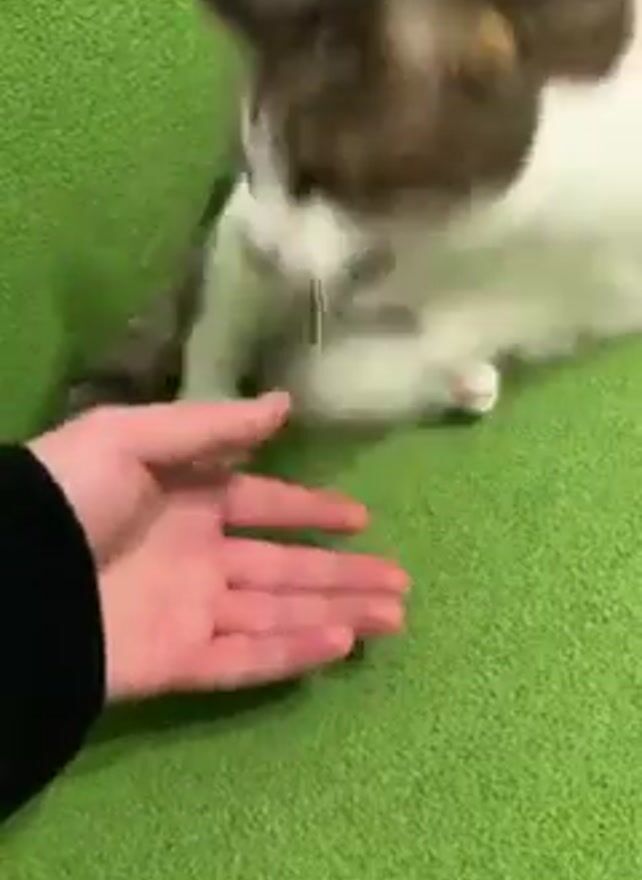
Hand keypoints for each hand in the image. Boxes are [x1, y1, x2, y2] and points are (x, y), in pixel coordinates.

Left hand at [31, 394, 407, 699]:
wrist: (9, 574)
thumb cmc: (69, 494)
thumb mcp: (134, 437)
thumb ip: (212, 426)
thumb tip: (283, 404)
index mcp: (188, 500)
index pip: (264, 507)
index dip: (312, 511)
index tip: (361, 518)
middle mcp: (197, 556)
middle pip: (284, 568)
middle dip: (343, 575)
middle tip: (401, 584)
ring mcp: (189, 612)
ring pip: (276, 616)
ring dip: (335, 614)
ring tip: (393, 616)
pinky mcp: (176, 661)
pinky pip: (243, 660)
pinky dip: (291, 654)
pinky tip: (340, 644)